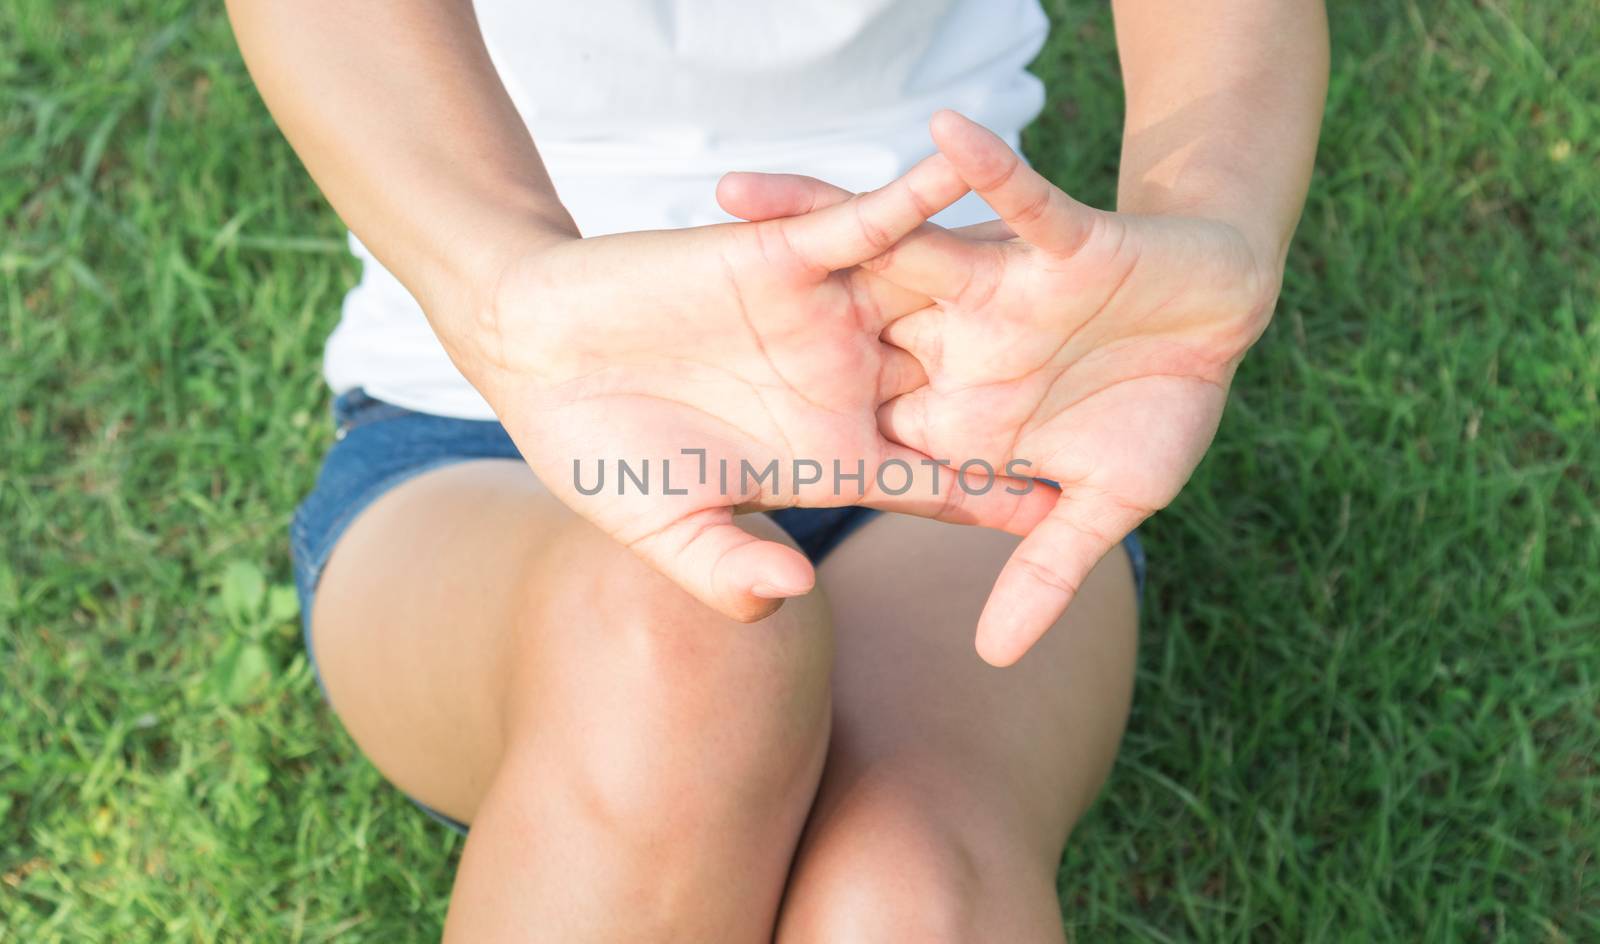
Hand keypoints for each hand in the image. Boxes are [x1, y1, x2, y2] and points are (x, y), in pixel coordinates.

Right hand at [448, 155, 1056, 622]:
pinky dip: (915, 195)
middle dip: (1034, 397)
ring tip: (1099, 267)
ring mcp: (823, 319)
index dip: (992, 500)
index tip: (1066, 518)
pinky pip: (867, 222)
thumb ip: (724, 568)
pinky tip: (977, 167)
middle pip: (958, 394)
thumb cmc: (594, 453)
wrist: (533, 351)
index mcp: (823, 456)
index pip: (930, 483)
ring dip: (1004, 290)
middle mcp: (840, 386)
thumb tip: (792, 595)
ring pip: (933, 304)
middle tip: (1128, 395)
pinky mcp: (789, 255)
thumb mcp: (664, 527)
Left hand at [721, 112, 1280, 663]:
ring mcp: (998, 292)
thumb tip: (993, 657)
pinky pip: (1007, 200)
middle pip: (839, 333)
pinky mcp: (1055, 241)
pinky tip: (931, 131)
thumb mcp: (1105, 502)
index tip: (687, 451)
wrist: (1227, 316)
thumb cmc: (1167, 411)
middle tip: (653, 317)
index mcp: (961, 414)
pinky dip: (978, 169)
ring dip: (812, 218)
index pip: (865, 433)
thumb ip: (1043, 571)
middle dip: (753, 321)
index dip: (779, 442)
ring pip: (889, 254)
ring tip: (723, 199)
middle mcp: (959, 349)